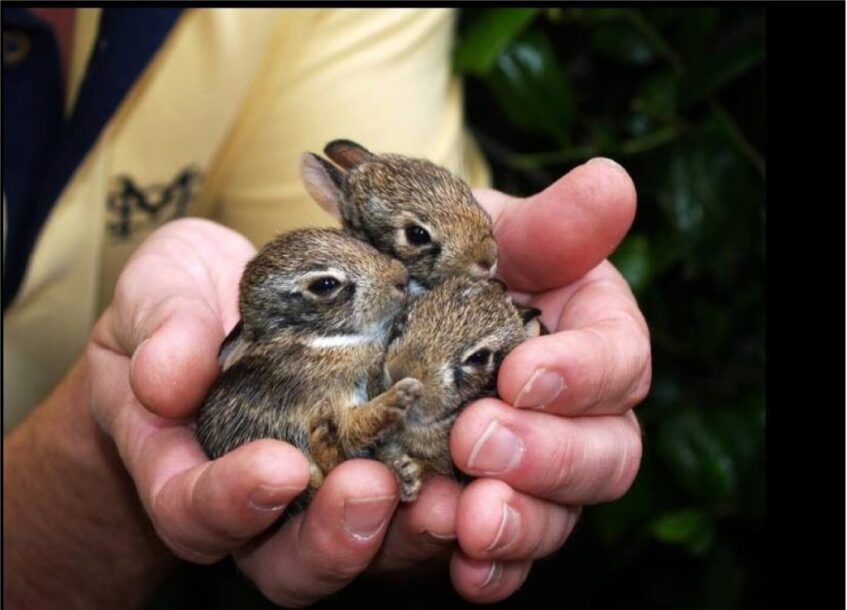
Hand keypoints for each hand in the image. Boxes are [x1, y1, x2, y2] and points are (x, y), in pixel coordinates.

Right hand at [85, 219, 410, 606]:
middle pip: (286, 560)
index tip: (278, 467)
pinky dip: (442, 492)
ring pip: (358, 545)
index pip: (194, 511)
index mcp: (185, 466)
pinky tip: (477, 467)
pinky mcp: (374, 458)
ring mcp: (319, 486)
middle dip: (332, 539)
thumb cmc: (182, 302)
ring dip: (402, 532)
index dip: (231, 503)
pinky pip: (408, 500)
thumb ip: (161, 331)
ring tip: (445, 496)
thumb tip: (166, 380)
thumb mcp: (159, 296)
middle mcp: (257, 498)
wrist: (230, 301)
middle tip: (372, 490)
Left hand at [367, 158, 649, 601]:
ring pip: (555, 517)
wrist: (379, 313)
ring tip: (469, 519)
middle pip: (604, 456)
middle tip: (480, 441)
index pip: (618, 361)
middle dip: (550, 456)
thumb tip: (612, 181)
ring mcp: (529, 472)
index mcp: (586, 341)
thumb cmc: (444, 263)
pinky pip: (500, 558)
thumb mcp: (485, 233)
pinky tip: (459, 566)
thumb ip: (548, 225)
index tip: (525, 371)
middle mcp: (573, 416)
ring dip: (519, 523)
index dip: (584, 372)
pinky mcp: (479, 512)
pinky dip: (487, 568)